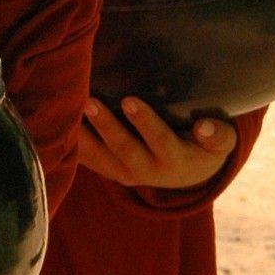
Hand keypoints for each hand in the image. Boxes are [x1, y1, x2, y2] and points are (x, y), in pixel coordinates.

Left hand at [77, 97, 234, 189]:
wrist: (186, 174)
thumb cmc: (203, 147)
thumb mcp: (220, 144)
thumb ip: (218, 136)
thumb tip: (205, 127)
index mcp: (174, 161)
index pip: (160, 141)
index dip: (146, 123)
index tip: (131, 100)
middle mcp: (145, 171)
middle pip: (123, 149)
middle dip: (106, 126)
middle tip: (90, 101)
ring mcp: (121, 172)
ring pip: (96, 157)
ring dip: (81, 135)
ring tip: (67, 110)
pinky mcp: (104, 169)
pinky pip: (83, 158)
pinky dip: (68, 142)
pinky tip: (54, 121)